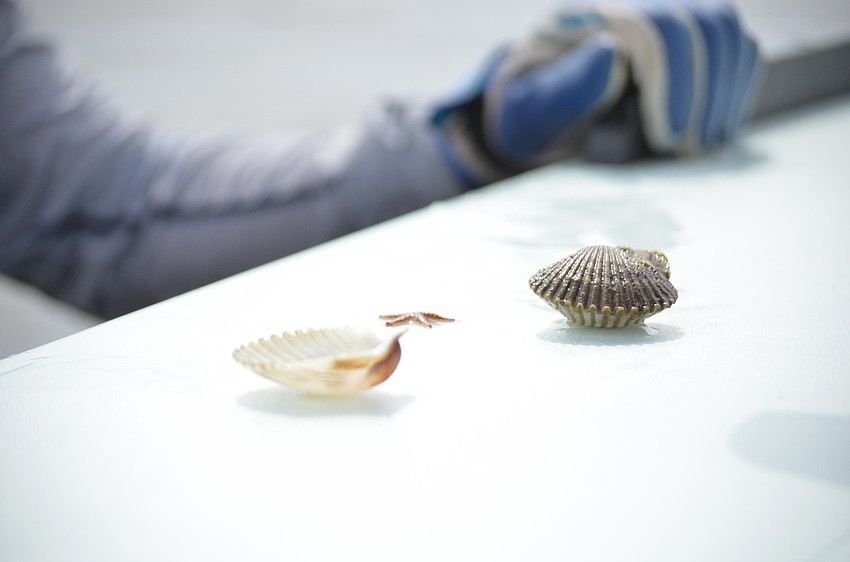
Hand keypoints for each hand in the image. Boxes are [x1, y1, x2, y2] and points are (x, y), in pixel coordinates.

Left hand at [432, 1, 760, 185]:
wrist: (537, 109)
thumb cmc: (529, 112)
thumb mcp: (528, 108)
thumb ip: (565, 85)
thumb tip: (612, 53)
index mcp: (592, 14)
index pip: (654, 26)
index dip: (673, 83)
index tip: (668, 138)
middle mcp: (634, 3)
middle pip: (703, 22)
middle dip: (705, 92)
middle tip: (689, 149)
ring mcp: (665, 15)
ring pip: (726, 30)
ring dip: (725, 92)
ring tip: (702, 144)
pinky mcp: (687, 37)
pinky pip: (734, 46)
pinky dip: (735, 88)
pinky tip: (714, 128)